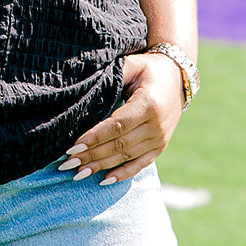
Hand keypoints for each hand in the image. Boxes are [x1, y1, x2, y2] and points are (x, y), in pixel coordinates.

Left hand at [60, 53, 185, 184]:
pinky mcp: (160, 147)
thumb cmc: (150, 70)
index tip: (72, 146)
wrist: (178, 78)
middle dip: (91, 155)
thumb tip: (87, 83)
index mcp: (148, 105)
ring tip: (77, 173)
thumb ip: (114, 73)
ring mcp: (159, 139)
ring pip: (125, 157)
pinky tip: (103, 181)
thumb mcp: (134, 65)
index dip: (94, 138)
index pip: (116, 126)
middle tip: (67, 163)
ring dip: (100, 166)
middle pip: (118, 145)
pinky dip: (122, 174)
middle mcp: (156, 126)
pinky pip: (140, 164)